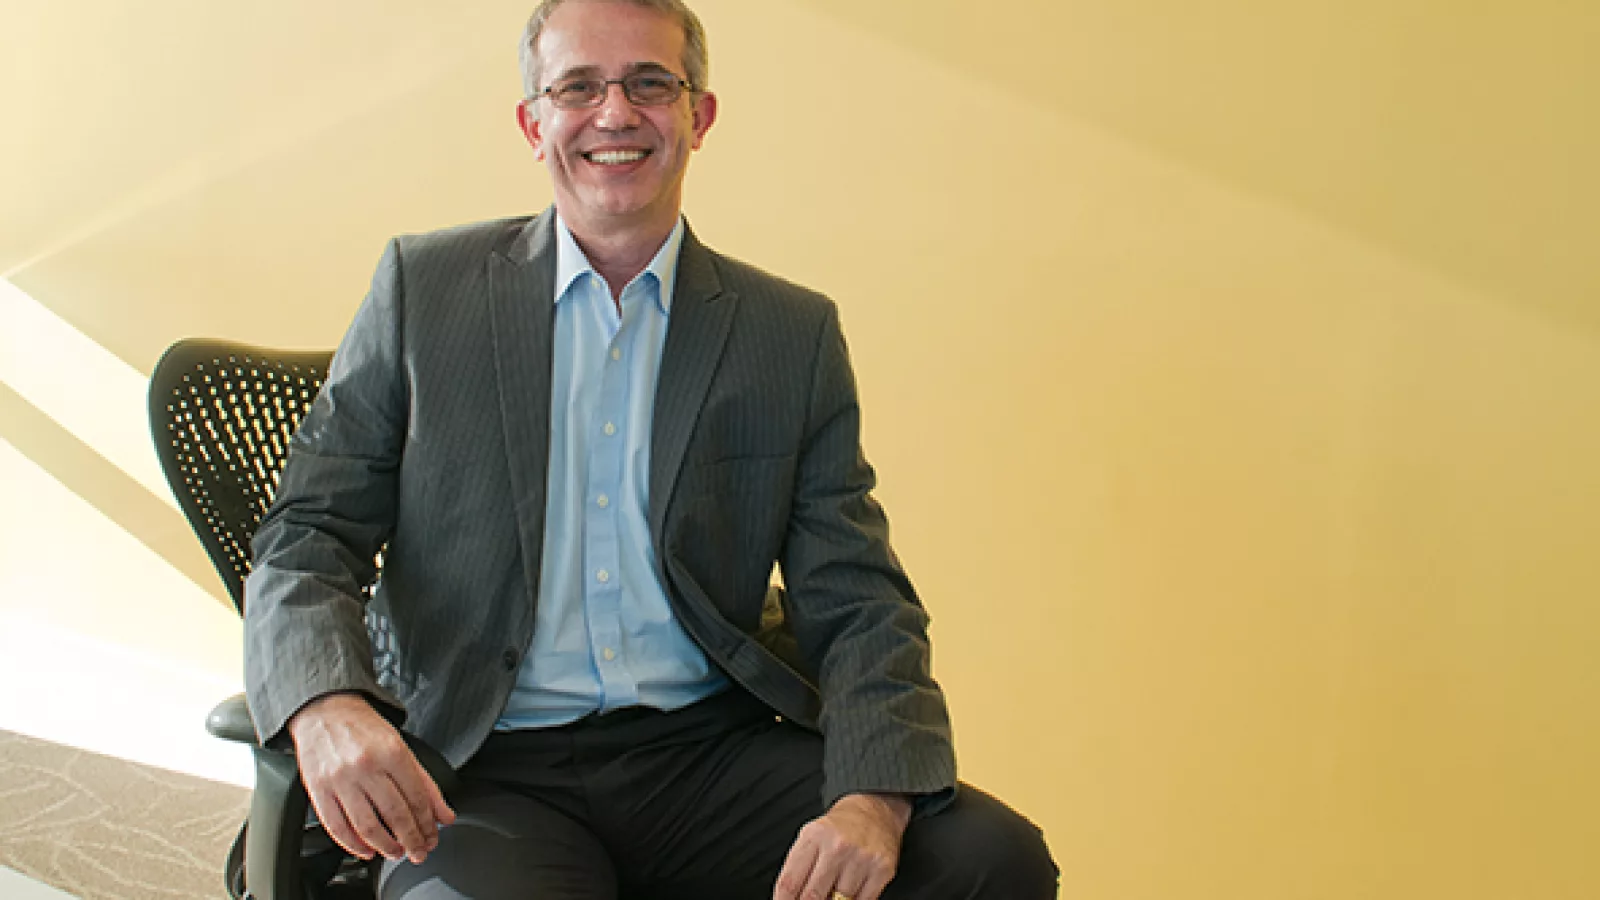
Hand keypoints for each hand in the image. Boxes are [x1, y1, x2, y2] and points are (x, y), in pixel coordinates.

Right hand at [287, 692, 455, 864]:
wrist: (324, 711)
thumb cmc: (363, 728)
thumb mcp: (401, 746)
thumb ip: (425, 782)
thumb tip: (444, 814)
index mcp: (391, 752)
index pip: (416, 798)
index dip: (428, 824)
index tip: (433, 836)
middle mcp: (366, 766)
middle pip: (395, 815)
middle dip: (412, 840)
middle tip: (419, 852)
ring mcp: (340, 779)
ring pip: (367, 826)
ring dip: (385, 847)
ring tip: (396, 852)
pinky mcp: (318, 790)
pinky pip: (337, 827)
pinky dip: (353, 845)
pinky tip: (366, 850)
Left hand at [774, 792, 911, 899]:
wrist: (873, 811)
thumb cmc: (838, 828)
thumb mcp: (810, 838)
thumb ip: (796, 868)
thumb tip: (788, 899)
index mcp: (815, 836)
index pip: (790, 882)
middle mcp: (838, 846)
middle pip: (812, 896)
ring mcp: (861, 859)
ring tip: (830, 893)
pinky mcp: (881, 870)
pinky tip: (847, 894)